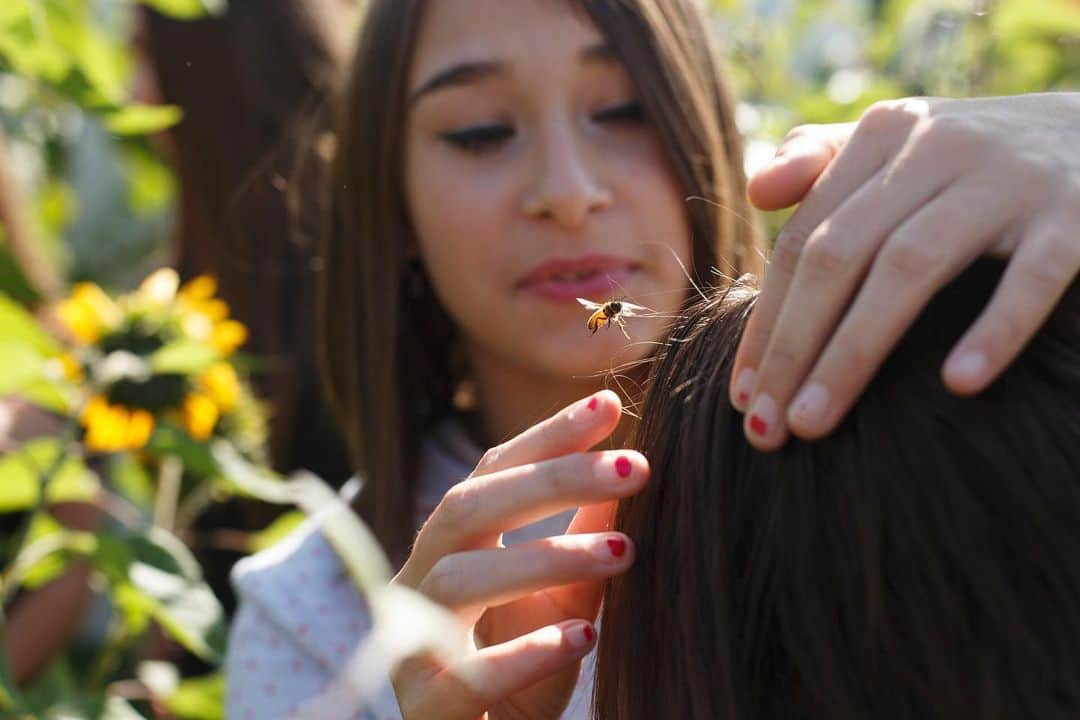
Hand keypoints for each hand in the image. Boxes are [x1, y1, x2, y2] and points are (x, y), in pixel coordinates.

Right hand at [391, 390, 647, 718]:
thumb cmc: (521, 666)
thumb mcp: (565, 596)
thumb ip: (588, 538)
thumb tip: (633, 463)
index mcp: (453, 545)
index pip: (493, 472)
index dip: (546, 436)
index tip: (609, 405)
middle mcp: (423, 581)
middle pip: (467, 507)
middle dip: (550, 480)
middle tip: (635, 467)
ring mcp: (414, 642)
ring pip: (460, 581)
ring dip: (543, 559)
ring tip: (623, 555)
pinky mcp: (426, 705)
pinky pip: (465, 675)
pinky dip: (524, 653)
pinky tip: (583, 639)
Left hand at [732, 93, 1079, 449]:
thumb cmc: (970, 161)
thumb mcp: (897, 145)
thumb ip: (820, 161)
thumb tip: (754, 192)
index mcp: (882, 136)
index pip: (804, 239)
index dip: (766, 320)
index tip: (742, 395)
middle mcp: (935, 147)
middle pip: (840, 256)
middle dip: (792, 347)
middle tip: (765, 427)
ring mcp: (1006, 178)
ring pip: (910, 267)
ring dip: (853, 352)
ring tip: (813, 422)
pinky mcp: (1074, 214)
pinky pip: (1030, 278)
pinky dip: (994, 329)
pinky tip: (957, 385)